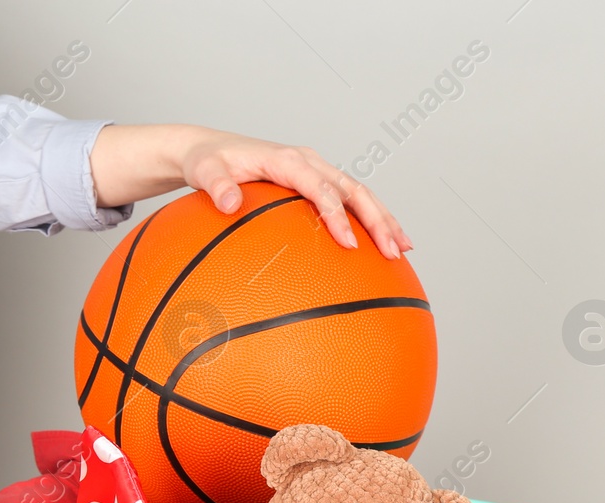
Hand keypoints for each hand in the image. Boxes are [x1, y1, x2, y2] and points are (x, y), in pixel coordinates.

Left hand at [90, 124, 411, 259]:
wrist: (207, 150)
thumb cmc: (205, 161)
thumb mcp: (203, 171)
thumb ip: (216, 185)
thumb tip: (230, 203)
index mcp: (287, 160)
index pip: (320, 187)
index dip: (336, 215)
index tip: (348, 244)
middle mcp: (307, 161)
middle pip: (352, 189)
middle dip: (376, 219)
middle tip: (392, 251)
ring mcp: (314, 170)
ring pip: (358, 193)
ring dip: (382, 219)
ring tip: (402, 249)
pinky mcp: (314, 180)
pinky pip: (347, 198)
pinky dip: (367, 218)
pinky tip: (378, 244)